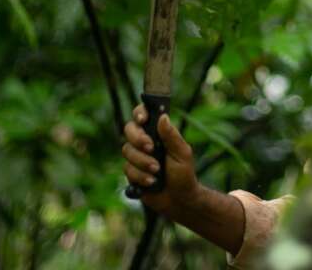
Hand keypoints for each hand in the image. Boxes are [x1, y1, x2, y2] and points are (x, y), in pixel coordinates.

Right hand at [122, 104, 200, 218]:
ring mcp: (136, 157)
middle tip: (151, 148)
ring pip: (127, 150)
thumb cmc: (184, 174)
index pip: (143, 115)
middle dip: (138, 139)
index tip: (143, 119)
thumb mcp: (182, 153)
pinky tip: (152, 182)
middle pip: (129, 129)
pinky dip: (141, 176)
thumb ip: (172, 136)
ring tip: (157, 170)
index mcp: (158, 133)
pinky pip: (127, 169)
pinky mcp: (131, 172)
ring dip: (143, 161)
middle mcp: (144, 142)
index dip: (139, 113)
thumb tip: (163, 117)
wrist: (179, 199)